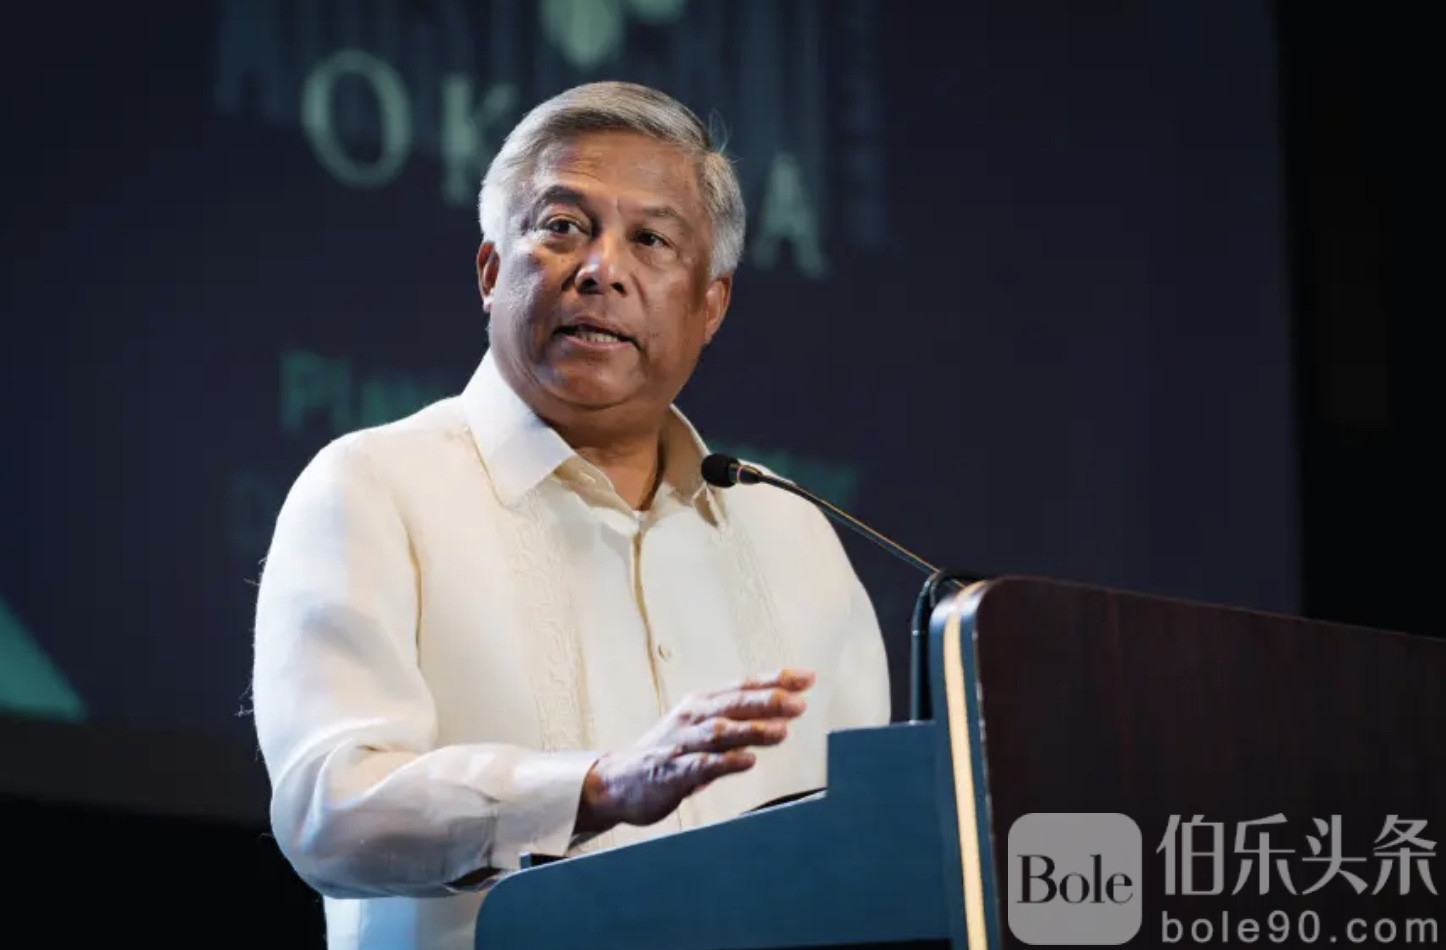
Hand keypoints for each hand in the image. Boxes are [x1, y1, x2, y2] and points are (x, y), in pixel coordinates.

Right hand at [576, 668, 814, 833]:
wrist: (618, 781)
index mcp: (702, 705)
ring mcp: (682, 745)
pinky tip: (747, 761)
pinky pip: (701, 766)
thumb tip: (782, 715)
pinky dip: (726, 762)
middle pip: (734, 704)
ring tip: (781, 731)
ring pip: (720, 732)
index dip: (776, 680)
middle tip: (799, 703)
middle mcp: (693, 719)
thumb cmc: (667, 753)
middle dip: (768, 701)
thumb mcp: (703, 729)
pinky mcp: (672, 773)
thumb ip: (740, 722)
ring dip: (752, 730)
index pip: (743, 686)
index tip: (807, 678)